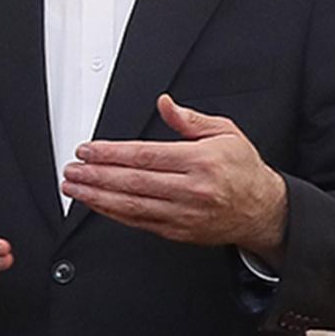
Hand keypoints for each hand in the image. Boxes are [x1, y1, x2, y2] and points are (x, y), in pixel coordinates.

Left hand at [61, 94, 287, 259]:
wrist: (262, 210)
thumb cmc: (242, 170)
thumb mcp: (225, 133)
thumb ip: (190, 119)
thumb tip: (164, 104)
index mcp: (201, 161)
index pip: (146, 155)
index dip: (112, 153)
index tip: (89, 150)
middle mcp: (192, 189)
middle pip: (133, 181)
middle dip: (97, 175)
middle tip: (73, 169)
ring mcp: (184, 214)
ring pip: (132, 205)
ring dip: (98, 196)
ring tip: (75, 187)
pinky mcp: (179, 231)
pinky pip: (140, 222)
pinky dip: (114, 213)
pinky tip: (97, 204)